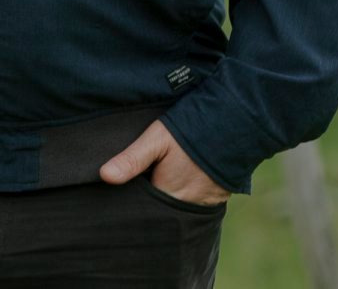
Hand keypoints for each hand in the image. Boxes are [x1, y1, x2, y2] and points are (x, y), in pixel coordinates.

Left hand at [100, 119, 229, 205]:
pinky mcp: (217, 199)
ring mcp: (204, 205)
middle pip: (161, 211)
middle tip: (145, 181)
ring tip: (161, 180)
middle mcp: (187, 207)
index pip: (144, 208)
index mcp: (168, 195)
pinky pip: (195, 204)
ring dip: (168, 200)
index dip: (134, 200)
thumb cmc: (190, 132)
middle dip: (150, 203)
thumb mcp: (155, 141)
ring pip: (177, 208)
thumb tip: (104, 176)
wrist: (233, 126)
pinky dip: (186, 197)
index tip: (124, 192)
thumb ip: (131, 159)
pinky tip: (180, 182)